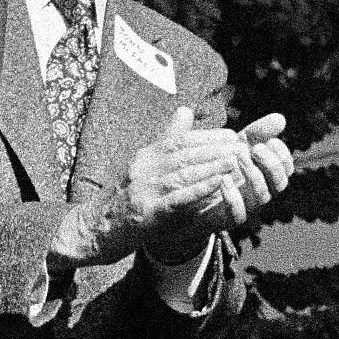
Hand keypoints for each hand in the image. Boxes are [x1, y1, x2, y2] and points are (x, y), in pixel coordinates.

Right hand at [54, 103, 258, 269]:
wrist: (93, 230)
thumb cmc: (125, 195)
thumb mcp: (144, 163)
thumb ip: (167, 138)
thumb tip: (186, 109)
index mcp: (145, 155)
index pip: (180, 140)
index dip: (209, 136)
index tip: (235, 135)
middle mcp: (142, 169)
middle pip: (184, 155)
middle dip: (217, 149)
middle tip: (245, 147)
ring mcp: (142, 191)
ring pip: (182, 174)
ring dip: (213, 167)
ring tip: (238, 161)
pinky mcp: (145, 214)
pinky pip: (176, 200)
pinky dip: (198, 190)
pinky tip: (218, 185)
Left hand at [190, 113, 291, 230]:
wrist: (193, 196)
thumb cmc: (220, 166)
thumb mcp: (237, 145)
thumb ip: (257, 132)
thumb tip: (281, 118)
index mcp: (267, 176)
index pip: (286, 167)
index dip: (282, 155)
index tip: (270, 140)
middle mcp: (263, 192)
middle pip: (281, 182)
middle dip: (271, 164)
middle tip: (255, 148)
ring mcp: (248, 207)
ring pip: (262, 196)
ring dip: (253, 176)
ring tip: (237, 159)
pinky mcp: (229, 219)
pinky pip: (239, 213)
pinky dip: (233, 196)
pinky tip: (223, 179)